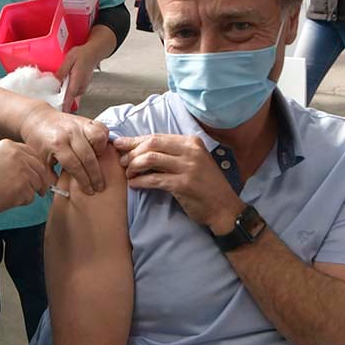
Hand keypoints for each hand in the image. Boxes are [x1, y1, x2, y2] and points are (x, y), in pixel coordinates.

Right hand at [0, 140, 51, 215]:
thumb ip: (9, 161)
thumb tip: (27, 172)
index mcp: (9, 146)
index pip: (32, 154)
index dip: (36, 167)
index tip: (37, 176)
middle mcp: (18, 155)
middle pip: (40, 168)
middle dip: (41, 181)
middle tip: (40, 191)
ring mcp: (23, 170)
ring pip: (37, 183)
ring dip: (28, 193)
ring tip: (9, 196)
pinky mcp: (24, 186)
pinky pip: (30, 197)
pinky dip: (22, 202)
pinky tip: (7, 200)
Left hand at [20, 108, 108, 195]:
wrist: (39, 120)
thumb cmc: (40, 141)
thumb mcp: (40, 161)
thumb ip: (50, 177)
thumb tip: (64, 193)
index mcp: (56, 144)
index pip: (74, 165)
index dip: (83, 180)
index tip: (89, 190)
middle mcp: (69, 133)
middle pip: (88, 156)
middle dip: (95, 175)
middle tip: (99, 187)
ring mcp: (79, 124)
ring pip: (98, 139)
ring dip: (101, 154)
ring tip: (100, 165)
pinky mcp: (86, 120)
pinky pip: (101, 129)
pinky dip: (103, 140)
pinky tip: (99, 151)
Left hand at [56, 44, 100, 112]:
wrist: (93, 53)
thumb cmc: (82, 55)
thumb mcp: (69, 59)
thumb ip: (62, 71)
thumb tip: (55, 81)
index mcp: (77, 81)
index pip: (69, 97)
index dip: (64, 107)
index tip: (59, 114)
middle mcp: (80, 87)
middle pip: (68, 98)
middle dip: (59, 99)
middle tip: (50, 96)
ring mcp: (82, 88)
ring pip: (70, 95)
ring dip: (63, 93)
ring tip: (57, 85)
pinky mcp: (81, 88)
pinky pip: (72, 92)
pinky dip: (67, 90)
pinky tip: (64, 82)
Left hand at [113, 134, 240, 234]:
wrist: (224, 208)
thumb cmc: (206, 186)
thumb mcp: (194, 162)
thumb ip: (173, 154)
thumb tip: (142, 150)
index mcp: (192, 142)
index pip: (157, 137)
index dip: (135, 140)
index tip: (120, 144)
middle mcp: (191, 151)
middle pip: (151, 144)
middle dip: (131, 152)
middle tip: (121, 162)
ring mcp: (188, 167)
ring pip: (150, 159)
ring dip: (134, 166)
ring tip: (128, 174)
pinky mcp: (183, 185)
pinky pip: (154, 179)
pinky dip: (140, 181)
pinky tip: (134, 184)